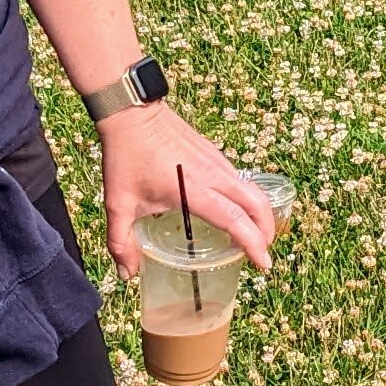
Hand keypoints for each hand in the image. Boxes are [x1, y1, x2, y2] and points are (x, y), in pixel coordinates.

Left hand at [92, 101, 275, 281]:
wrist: (130, 111)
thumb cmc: (125, 156)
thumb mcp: (118, 204)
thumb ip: (121, 242)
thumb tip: (127, 274)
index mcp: (193, 190)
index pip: (234, 220)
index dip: (253, 243)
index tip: (263, 263)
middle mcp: (213, 175)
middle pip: (257, 203)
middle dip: (267, 230)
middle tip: (262, 252)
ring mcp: (216, 161)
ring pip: (252, 189)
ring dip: (259, 213)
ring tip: (250, 235)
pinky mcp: (213, 153)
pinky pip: (239, 179)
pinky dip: (246, 198)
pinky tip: (231, 209)